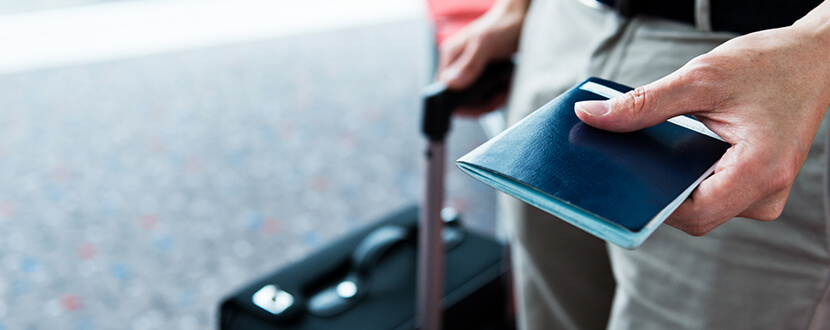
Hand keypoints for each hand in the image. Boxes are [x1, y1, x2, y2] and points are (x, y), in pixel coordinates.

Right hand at [436, 0, 527, 115]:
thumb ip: (469, 64)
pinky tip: (507, 87)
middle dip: (480, 103)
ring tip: (504, 89)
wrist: (524, 18)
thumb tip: (450, 84)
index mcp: (451, 57)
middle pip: (461, 99)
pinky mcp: (485, 77)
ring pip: (476, 100)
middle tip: (497, 96)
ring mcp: (472, 73)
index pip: (442, 89)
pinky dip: (499, 95)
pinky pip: (488, 96)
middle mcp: (459, 66)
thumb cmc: (503, 24)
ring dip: (492, 100)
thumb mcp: (486, 43)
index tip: (474, 107)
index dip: (456, 103)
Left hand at [574, 9, 829, 235]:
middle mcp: (766, 192)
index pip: (694, 214)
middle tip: (619, 165)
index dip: (652, 204)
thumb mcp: (700, 78)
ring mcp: (762, 193)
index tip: (615, 185)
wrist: (812, 59)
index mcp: (761, 171)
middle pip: (694, 213)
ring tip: (642, 154)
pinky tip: (665, 154)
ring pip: (700, 205)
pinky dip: (685, 176)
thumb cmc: (768, 65)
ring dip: (669, 183)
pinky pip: (710, 193)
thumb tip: (591, 117)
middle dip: (655, 191)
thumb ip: (644, 104)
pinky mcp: (753, 185)